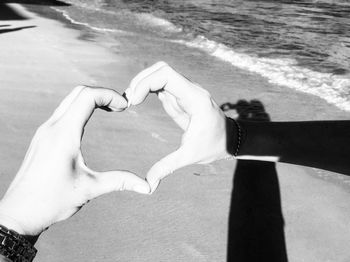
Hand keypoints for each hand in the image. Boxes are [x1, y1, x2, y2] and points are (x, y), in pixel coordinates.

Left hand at [0, 86, 149, 235]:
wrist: (19, 213)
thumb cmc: (51, 201)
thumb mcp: (90, 189)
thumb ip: (120, 181)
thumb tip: (147, 187)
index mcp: (64, 135)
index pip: (88, 96)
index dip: (110, 95)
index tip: (126, 106)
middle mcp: (52, 127)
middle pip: (79, 92)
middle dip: (103, 94)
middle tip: (122, 106)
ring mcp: (45, 131)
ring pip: (70, 100)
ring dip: (92, 99)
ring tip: (111, 110)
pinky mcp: (42, 137)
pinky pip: (63, 111)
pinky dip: (81, 108)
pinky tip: (91, 121)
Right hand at [124, 62, 230, 192]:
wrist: (230, 139)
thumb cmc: (214, 146)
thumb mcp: (190, 156)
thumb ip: (168, 167)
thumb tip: (148, 185)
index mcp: (195, 98)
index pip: (166, 75)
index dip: (145, 83)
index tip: (133, 102)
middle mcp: (190, 89)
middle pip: (161, 69)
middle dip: (141, 81)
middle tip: (128, 100)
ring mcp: (185, 91)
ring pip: (160, 74)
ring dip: (143, 83)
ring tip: (130, 101)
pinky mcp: (181, 96)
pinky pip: (161, 84)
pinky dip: (147, 88)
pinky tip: (137, 101)